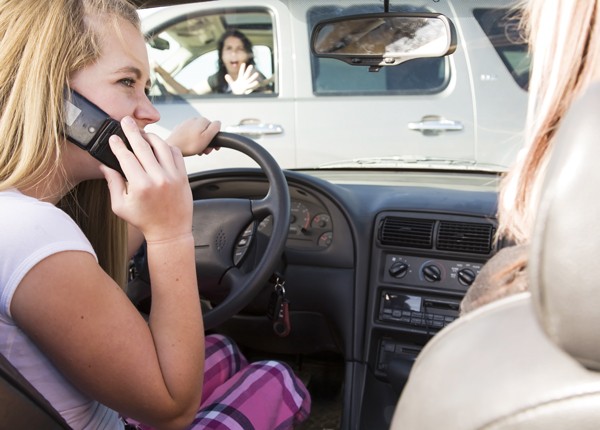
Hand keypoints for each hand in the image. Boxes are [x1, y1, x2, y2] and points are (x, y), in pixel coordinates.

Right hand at [101, 116, 192, 242]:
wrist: (170, 232)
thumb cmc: (144, 221)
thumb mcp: (120, 206)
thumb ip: (112, 184)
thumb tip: (104, 165)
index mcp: (140, 186)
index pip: (126, 157)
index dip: (118, 145)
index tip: (112, 137)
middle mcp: (158, 178)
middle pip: (143, 146)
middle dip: (132, 131)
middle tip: (125, 120)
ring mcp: (173, 176)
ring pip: (161, 146)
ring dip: (150, 136)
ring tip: (142, 133)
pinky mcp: (183, 176)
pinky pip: (176, 153)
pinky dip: (167, 146)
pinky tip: (159, 145)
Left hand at [167, 116, 220, 155]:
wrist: (172, 147)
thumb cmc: (189, 145)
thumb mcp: (207, 137)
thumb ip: (215, 128)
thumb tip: (219, 122)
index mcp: (202, 120)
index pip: (214, 129)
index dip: (214, 139)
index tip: (212, 147)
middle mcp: (194, 120)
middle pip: (206, 131)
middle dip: (207, 142)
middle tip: (204, 150)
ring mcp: (186, 124)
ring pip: (198, 134)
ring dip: (200, 143)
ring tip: (197, 150)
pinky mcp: (180, 129)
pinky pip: (190, 135)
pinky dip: (192, 141)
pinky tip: (190, 147)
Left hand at [225, 63, 259, 94]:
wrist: (239, 95)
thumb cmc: (236, 89)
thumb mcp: (232, 84)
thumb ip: (229, 80)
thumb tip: (226, 75)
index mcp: (241, 78)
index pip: (241, 72)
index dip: (242, 68)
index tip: (243, 64)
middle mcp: (244, 80)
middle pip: (246, 74)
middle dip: (248, 70)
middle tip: (251, 65)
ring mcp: (247, 84)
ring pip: (250, 80)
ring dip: (253, 77)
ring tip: (257, 73)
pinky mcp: (248, 88)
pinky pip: (251, 86)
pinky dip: (254, 84)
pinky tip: (257, 82)